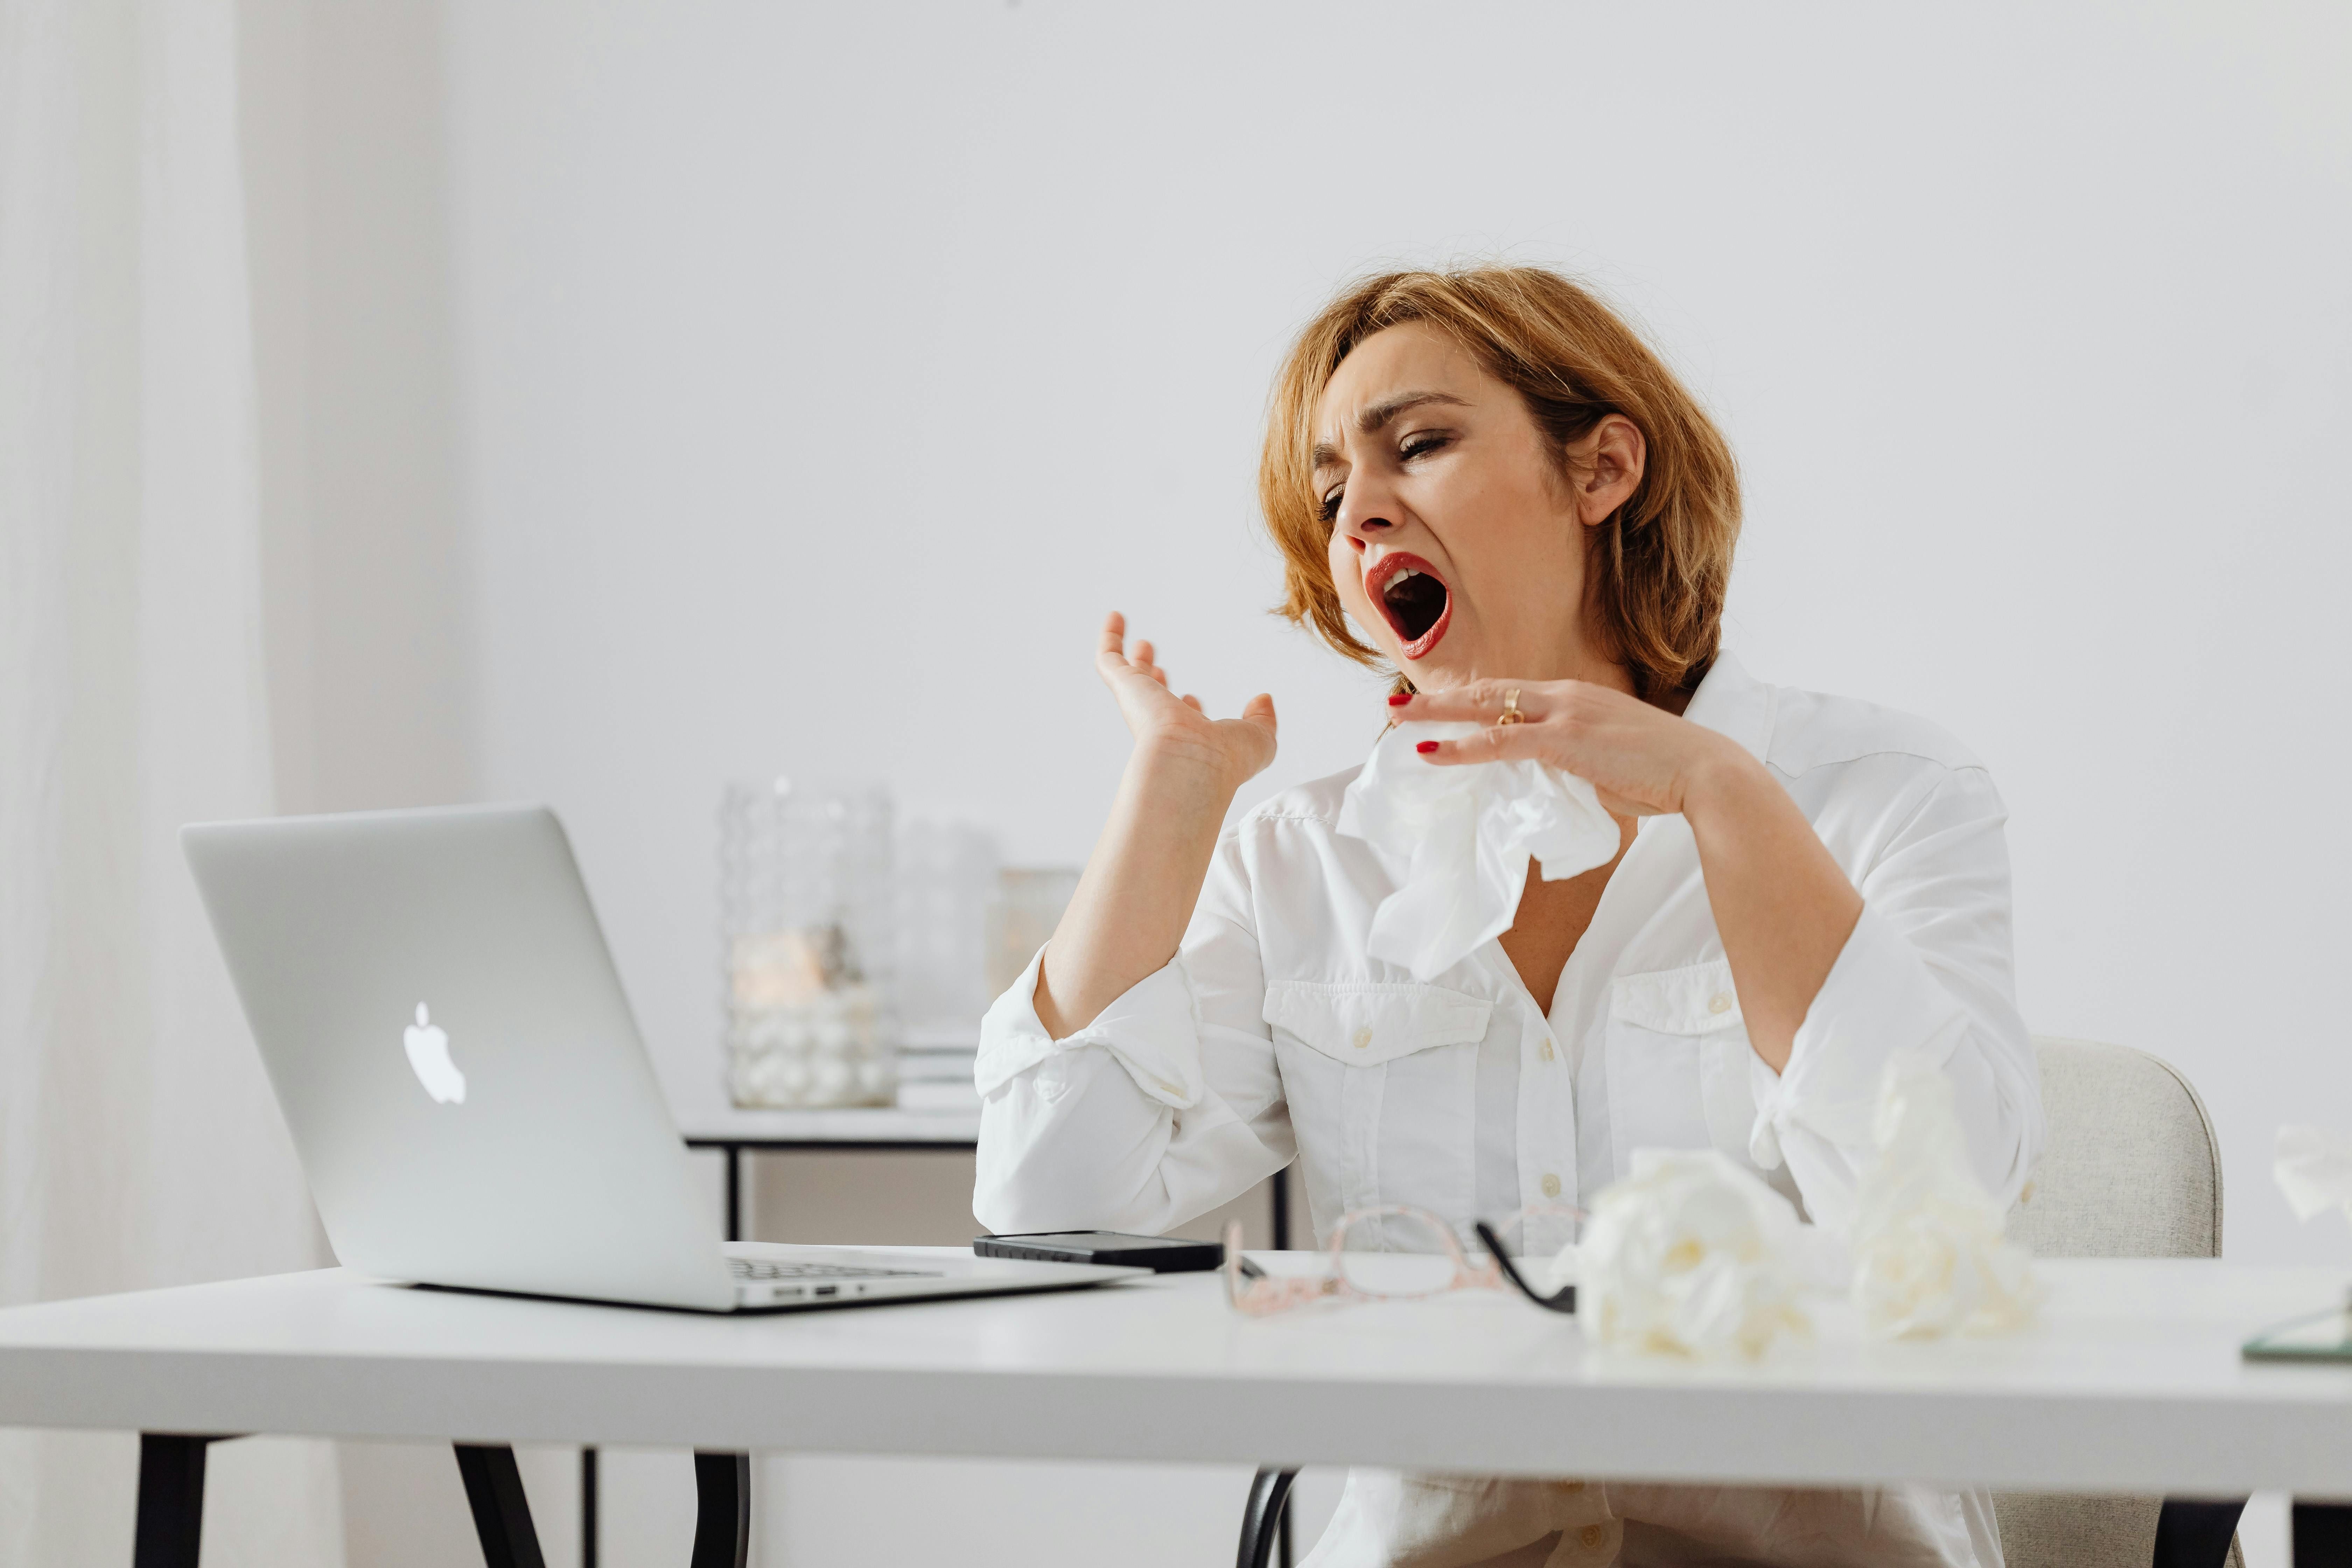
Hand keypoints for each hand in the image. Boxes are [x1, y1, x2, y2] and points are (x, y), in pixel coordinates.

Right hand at [1096, 612, 1276, 791]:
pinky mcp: (1125, 687)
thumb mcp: (1258, 739)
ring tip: (1142, 641)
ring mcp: (1141, 704)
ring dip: (1134, 659)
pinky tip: (1116, 616)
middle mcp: (1161, 722)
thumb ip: (1263, 720)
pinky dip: (1110, 637)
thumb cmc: (1225, 759)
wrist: (1190, 764)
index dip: (1188, 708)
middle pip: (1152, 696)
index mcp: (1189, 737)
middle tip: (1155, 661)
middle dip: (1154, 678)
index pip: (1183, 721)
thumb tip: (1264, 699)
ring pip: (1130, 678)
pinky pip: (1109, 658)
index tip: (1193, 699)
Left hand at [1393, 678, 1750, 819]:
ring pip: (1485, 708)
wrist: (1703, 773)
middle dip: (1440, 697)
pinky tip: (1431, 752)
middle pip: (1489, 690)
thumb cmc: (1663, 775)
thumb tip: (1558, 783)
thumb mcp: (1610, 763)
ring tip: (1396, 719)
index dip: (1472, 699)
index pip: (1512, 693)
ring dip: (1437, 713)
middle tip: (1397, 702)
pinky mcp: (1566, 739)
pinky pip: (1500, 742)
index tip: (1439, 704)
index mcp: (1577, 698)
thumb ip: (1577, 766)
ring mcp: (1566, 713)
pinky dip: (1462, 747)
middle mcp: (1566, 695)